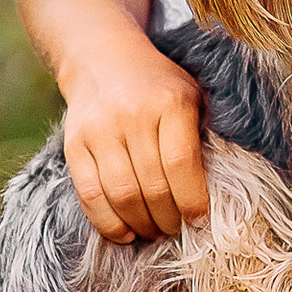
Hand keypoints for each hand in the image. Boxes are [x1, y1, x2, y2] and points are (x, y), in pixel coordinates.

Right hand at [58, 33, 207, 242]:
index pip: (181, 164)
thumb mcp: (190, 95)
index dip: (192, 201)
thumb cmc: (158, 86)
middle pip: (153, 186)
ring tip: (154, 231)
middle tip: (177, 229)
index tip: (199, 221)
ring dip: (142, 224)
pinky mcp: (74, 145)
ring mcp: (99, 130)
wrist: (102, 59)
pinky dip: (108, 223)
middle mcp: (132, 114)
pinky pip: (90, 195)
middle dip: (169, 219)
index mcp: (170, 101)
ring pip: (122, 196)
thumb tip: (217, 194)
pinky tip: (125, 232)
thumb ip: (203, 135)